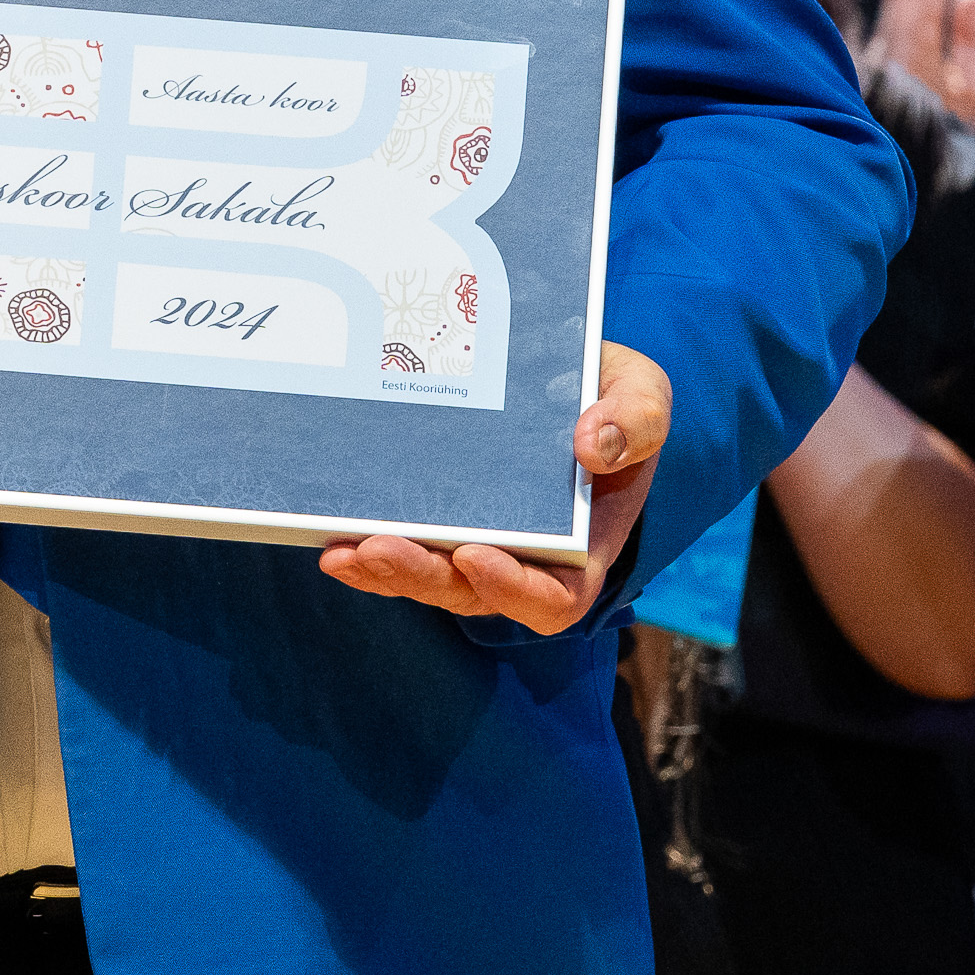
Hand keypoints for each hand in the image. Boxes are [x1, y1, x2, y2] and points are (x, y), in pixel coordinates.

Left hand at [320, 340, 670, 631]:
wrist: (567, 378)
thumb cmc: (612, 397)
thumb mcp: (642, 393)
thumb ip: (636, 419)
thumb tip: (593, 447)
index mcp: (581, 546)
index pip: (552, 596)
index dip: (513, 587)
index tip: (475, 554)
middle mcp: (522, 557)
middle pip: (471, 592)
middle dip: (423, 576)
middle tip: (379, 548)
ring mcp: (475, 543)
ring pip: (427, 578)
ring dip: (384, 570)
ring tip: (344, 549)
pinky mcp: (436, 522)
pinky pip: (401, 550)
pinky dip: (366, 552)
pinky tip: (332, 538)